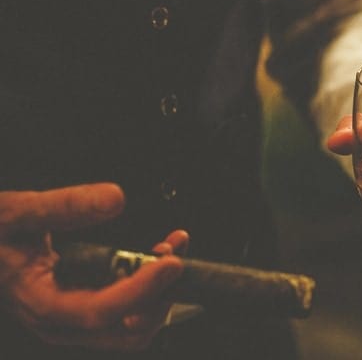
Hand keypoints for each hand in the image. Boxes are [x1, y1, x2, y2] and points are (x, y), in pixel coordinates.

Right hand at [0, 184, 185, 350]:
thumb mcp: (20, 213)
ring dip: (160, 292)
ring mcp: (77, 319)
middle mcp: (61, 322)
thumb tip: (114, 199)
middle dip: (158, 297)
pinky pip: (130, 309)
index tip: (168, 263)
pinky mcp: (88, 307)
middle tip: (171, 257)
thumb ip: (64, 206)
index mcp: (41, 304)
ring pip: (134, 325)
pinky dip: (152, 286)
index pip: (98, 312)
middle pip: (126, 332)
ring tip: (169, 250)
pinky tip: (158, 252)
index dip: (139, 290)